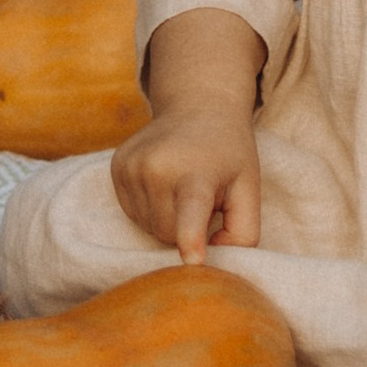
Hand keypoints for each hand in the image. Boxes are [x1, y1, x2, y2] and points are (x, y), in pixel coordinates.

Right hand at [111, 103, 261, 264]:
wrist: (199, 105)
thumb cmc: (229, 153)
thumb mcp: (249, 187)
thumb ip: (243, 231)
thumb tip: (210, 261)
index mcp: (197, 174)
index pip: (191, 211)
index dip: (191, 238)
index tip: (193, 260)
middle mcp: (159, 168)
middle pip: (167, 233)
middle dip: (186, 227)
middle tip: (202, 196)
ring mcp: (133, 166)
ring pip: (148, 226)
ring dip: (167, 218)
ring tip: (182, 185)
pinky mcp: (117, 167)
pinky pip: (132, 212)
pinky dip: (150, 207)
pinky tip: (164, 183)